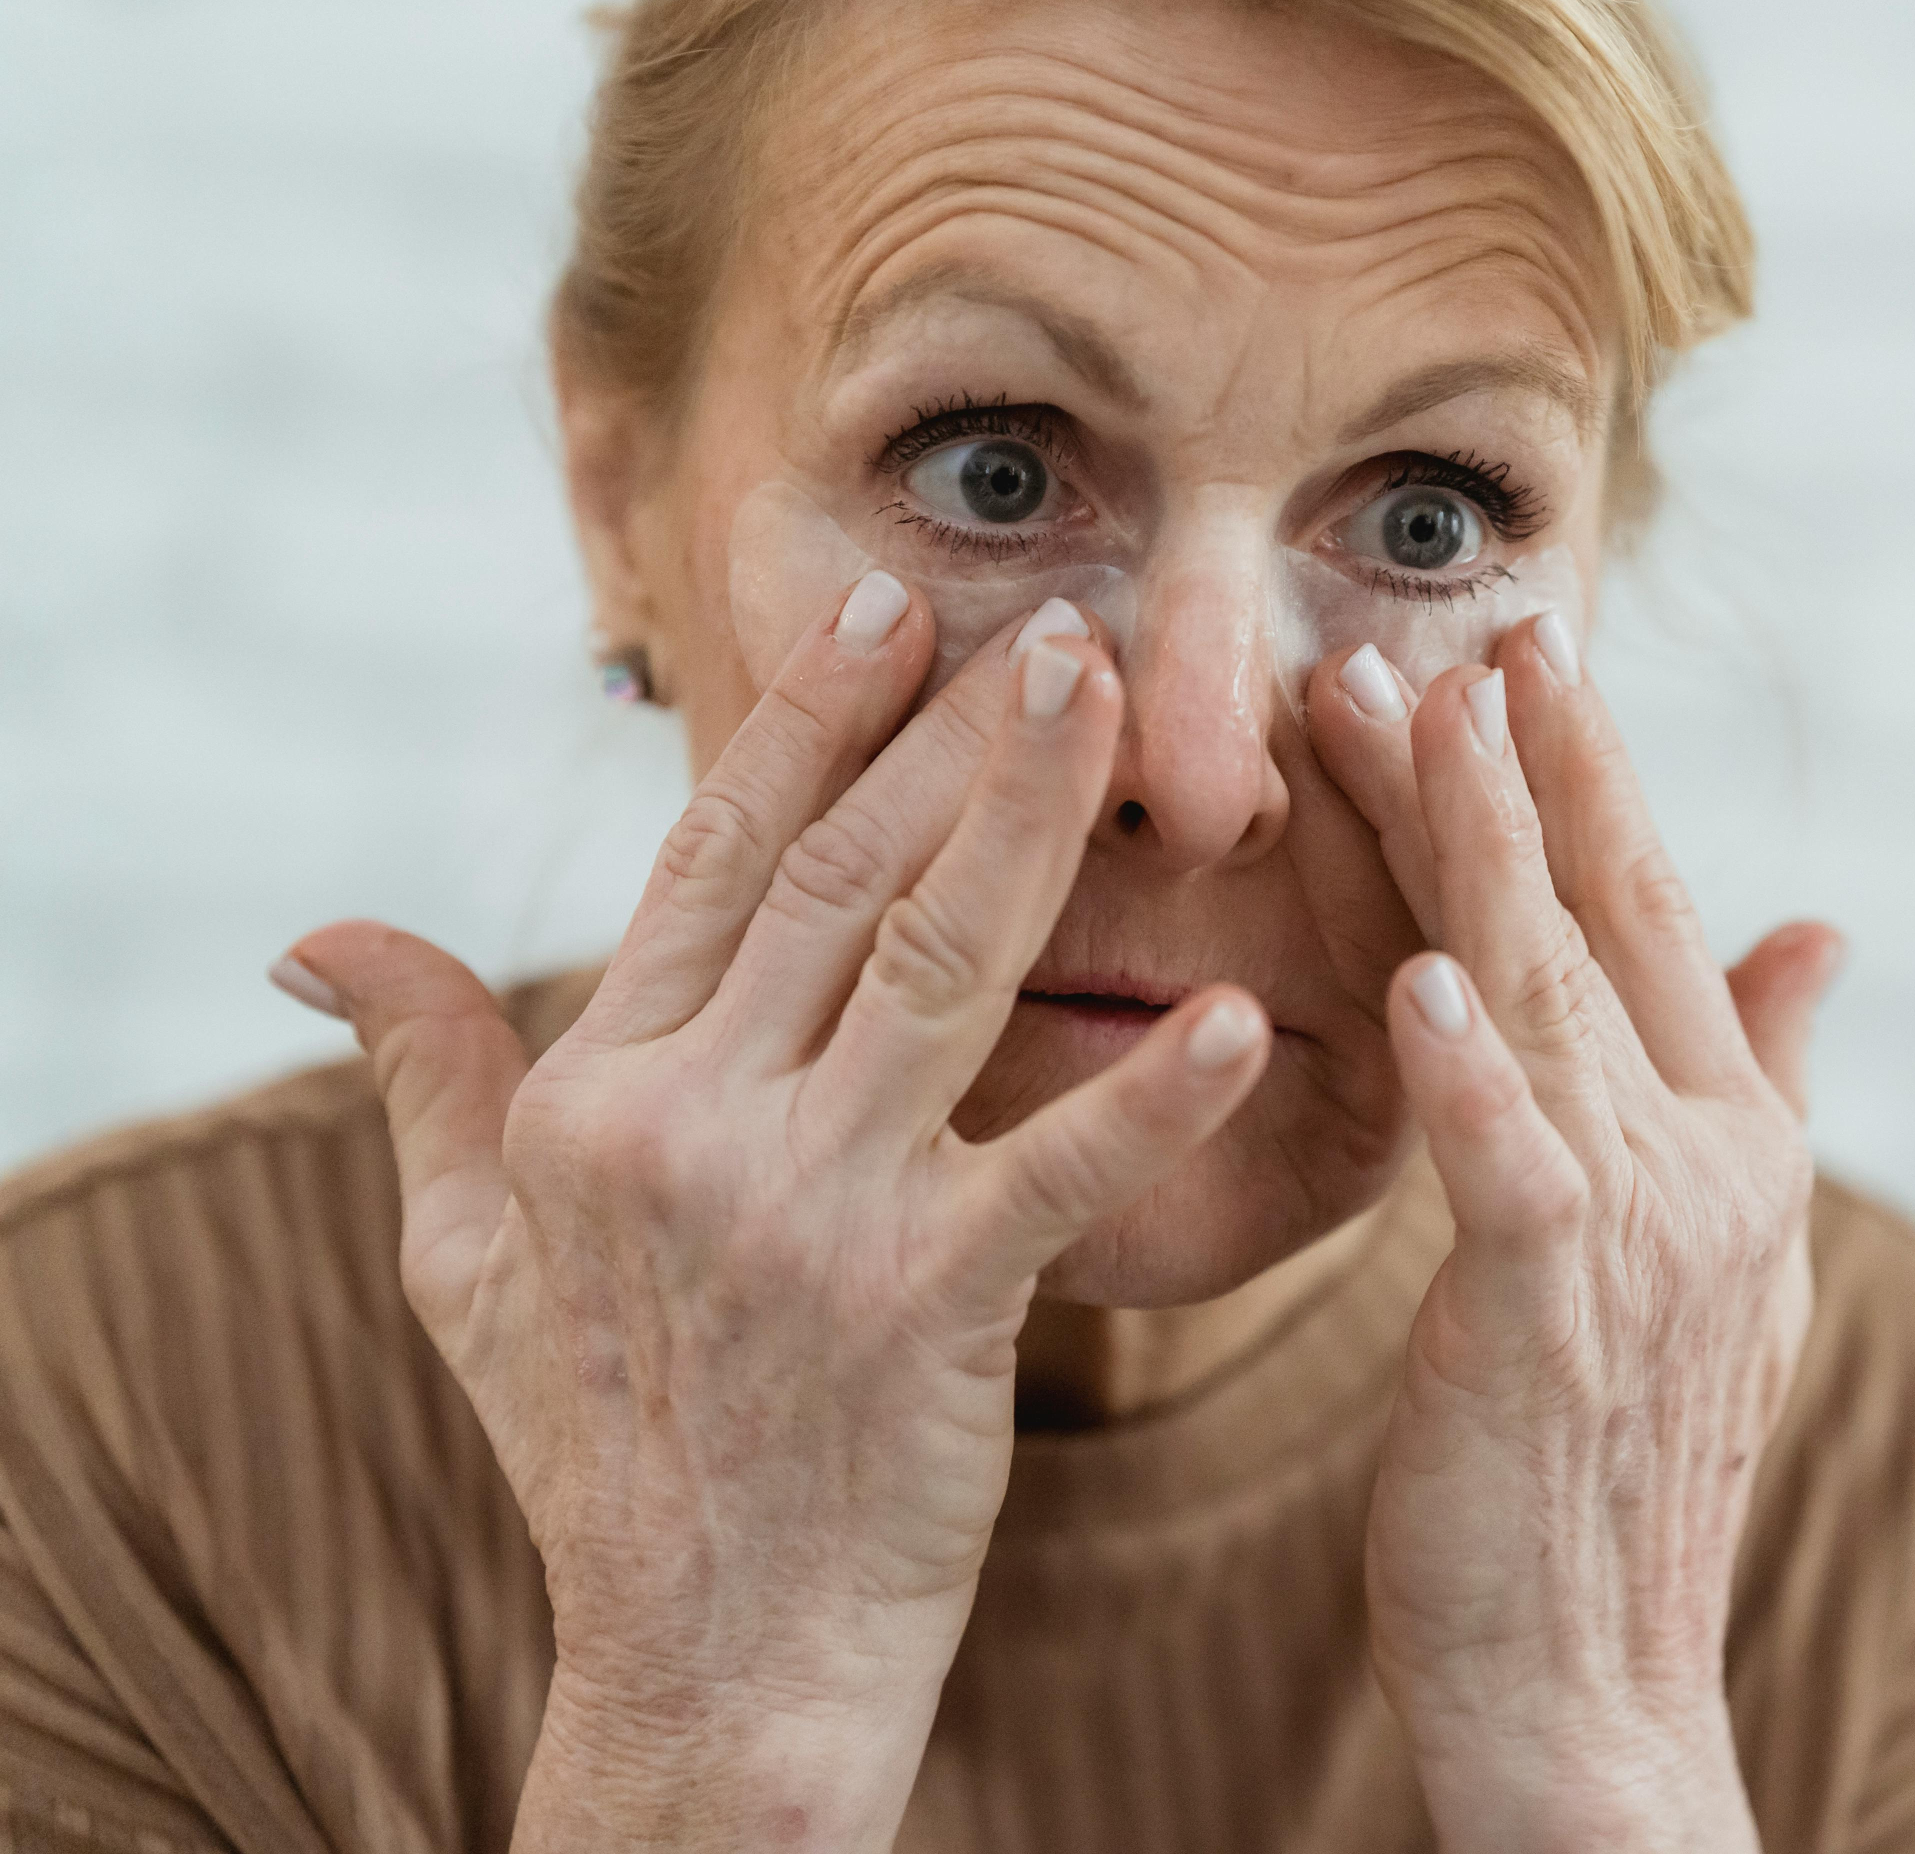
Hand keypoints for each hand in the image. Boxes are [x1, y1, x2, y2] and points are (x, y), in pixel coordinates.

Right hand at [281, 579, 1269, 1850]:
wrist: (710, 1664)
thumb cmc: (604, 1451)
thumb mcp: (468, 1261)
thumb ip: (422, 1077)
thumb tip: (318, 940)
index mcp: (596, 1096)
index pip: (712, 862)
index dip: (803, 722)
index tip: (884, 604)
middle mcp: (692, 1131)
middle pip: (844, 880)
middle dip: (953, 734)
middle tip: (1057, 616)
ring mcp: (810, 1216)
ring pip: (945, 964)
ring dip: (1036, 821)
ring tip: (1124, 704)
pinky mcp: (930, 1309)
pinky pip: (1057, 1168)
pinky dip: (1154, 1094)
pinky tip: (1241, 1017)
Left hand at [1307, 622, 1841, 1853]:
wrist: (1596, 1686)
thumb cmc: (1619, 1465)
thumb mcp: (1724, 1256)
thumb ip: (1761, 1077)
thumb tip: (1819, 927)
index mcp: (1733, 1139)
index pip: (1659, 919)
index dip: (1598, 780)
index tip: (1533, 653)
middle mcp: (1706, 1164)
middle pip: (1608, 926)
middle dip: (1539, 764)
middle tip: (1471, 624)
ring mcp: (1638, 1234)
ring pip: (1550, 999)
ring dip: (1481, 851)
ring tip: (1416, 714)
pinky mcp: (1548, 1316)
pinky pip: (1510, 1166)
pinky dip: (1472, 1071)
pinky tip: (1420, 976)